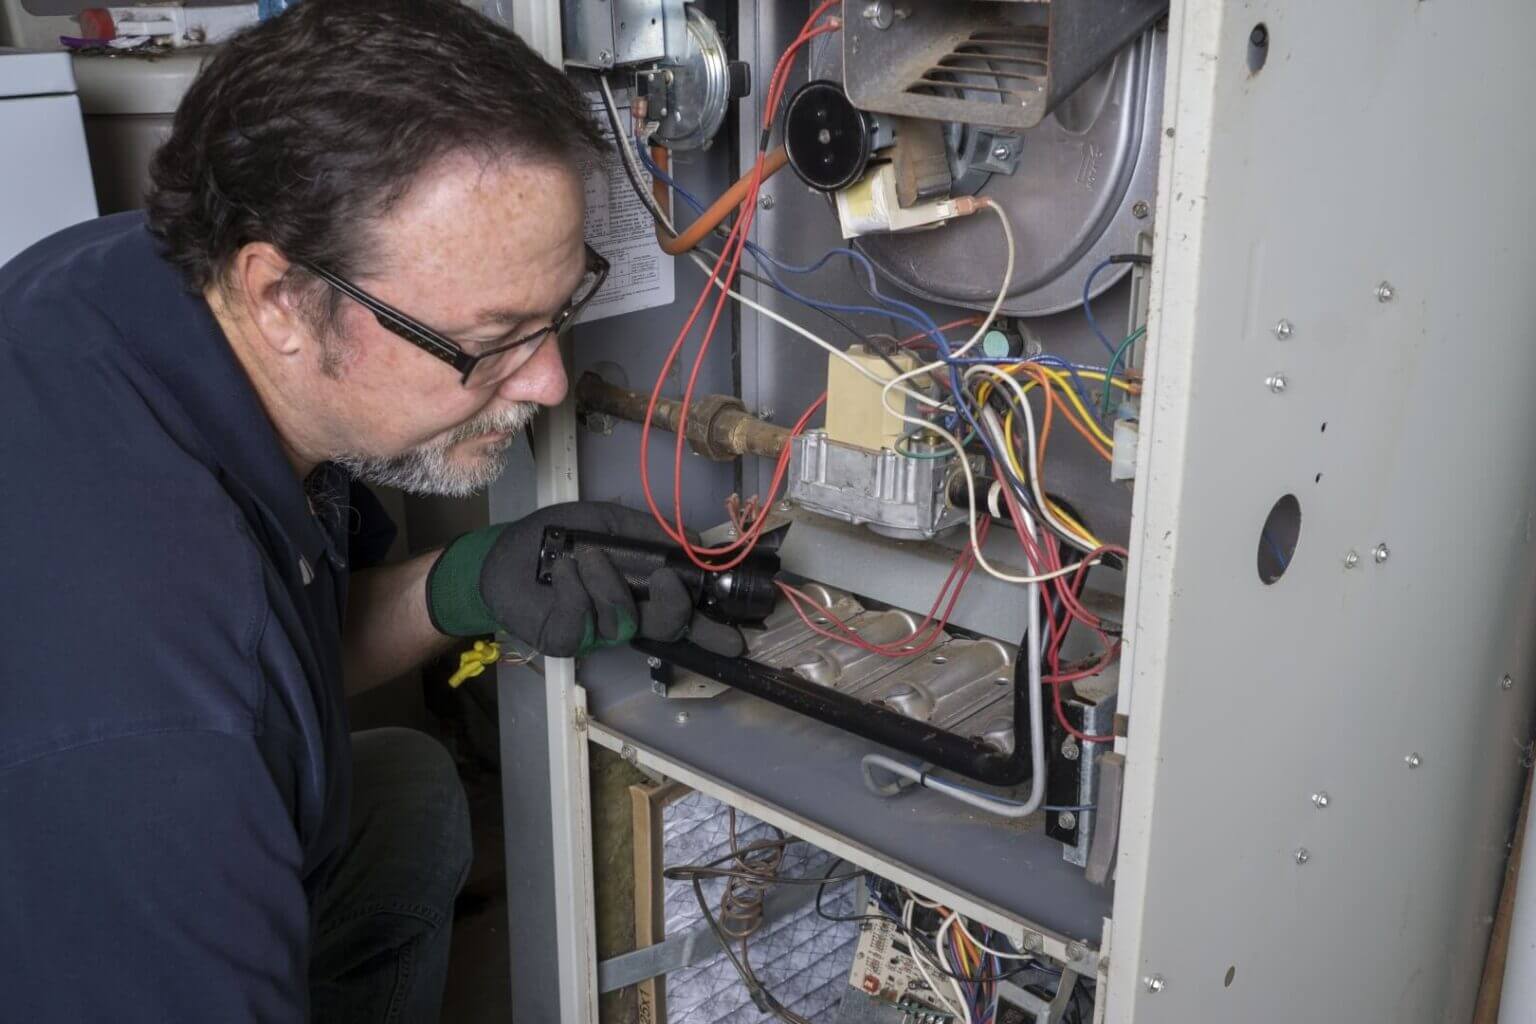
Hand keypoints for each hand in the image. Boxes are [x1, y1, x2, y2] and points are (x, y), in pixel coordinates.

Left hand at [426, 501, 744, 658]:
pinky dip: (574, 589)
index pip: (684, 617)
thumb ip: (651, 532)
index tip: (737, 637)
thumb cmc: (558, 537)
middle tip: (668, 582)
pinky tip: (563, 571)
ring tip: (584, 557)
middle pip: (666, 628)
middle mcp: (625, 617)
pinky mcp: (564, 639)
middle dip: (674, 608)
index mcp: (642, 593)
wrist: (505, 552)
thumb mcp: (609, 522)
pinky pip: (582, 622)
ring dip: (606, 583)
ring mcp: (595, 633)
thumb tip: (696, 539)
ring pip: (623, 621)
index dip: (711, 630)